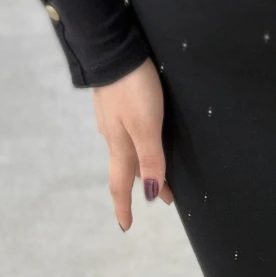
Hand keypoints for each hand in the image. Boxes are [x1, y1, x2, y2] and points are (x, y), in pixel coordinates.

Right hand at [92, 57, 173, 230]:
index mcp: (120, 145)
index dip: (124, 206)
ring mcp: (113, 119)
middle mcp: (113, 136)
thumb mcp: (146, 126)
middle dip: (143, 186)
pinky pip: (127, 134)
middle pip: (127, 169)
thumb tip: (147, 192)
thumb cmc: (133, 88)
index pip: (120, 184)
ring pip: (128, 151)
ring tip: (159, 173)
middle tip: (163, 198)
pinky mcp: (116, 103)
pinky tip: (145, 139)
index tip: (126, 227)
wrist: (114, 49)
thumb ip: (150, 158)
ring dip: (142, 166)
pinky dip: (139, 146)